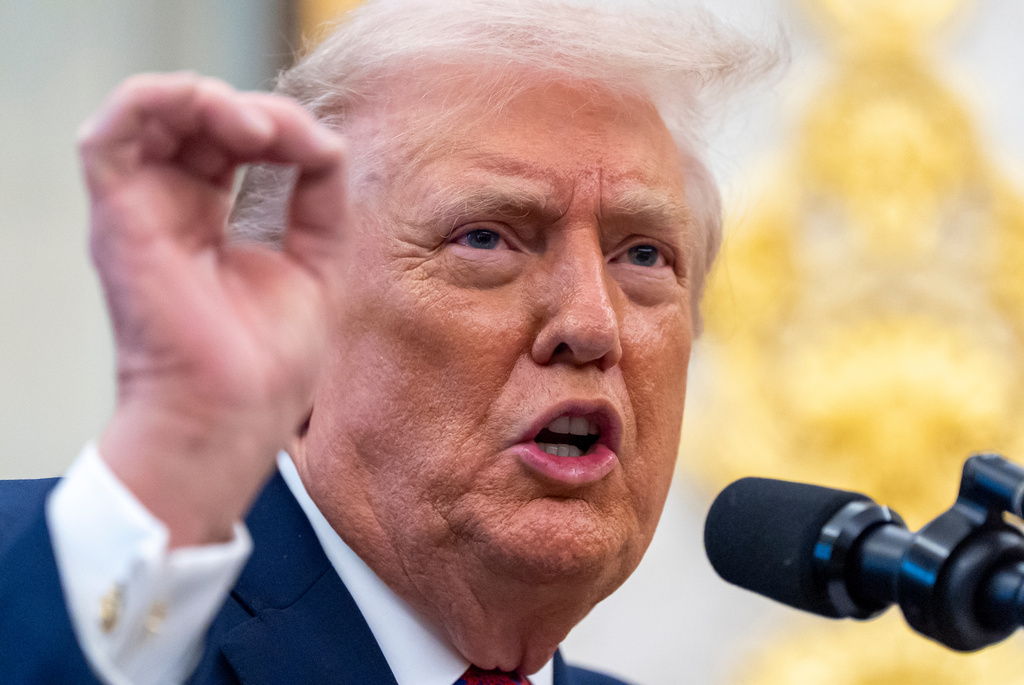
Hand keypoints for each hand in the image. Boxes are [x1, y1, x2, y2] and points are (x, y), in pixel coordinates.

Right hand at [81, 73, 347, 546]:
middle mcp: (165, 210)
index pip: (227, 142)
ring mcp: (139, 214)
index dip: (275, 127)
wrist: (234, 420)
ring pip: (147, 112)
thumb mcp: (317, 264)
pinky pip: (110, 134)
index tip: (319, 152)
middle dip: (248, 110)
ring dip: (206, 99)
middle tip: (286, 136)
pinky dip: (162, 103)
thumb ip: (320, 199)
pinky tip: (227, 126)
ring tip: (257, 129)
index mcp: (204, 221)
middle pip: (192, 120)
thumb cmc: (267, 367)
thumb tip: (324, 143)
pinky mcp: (120, 221)